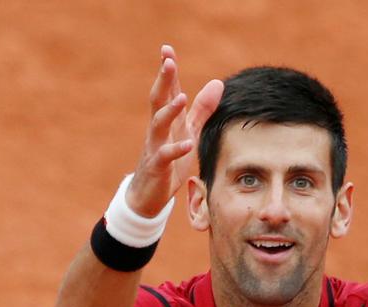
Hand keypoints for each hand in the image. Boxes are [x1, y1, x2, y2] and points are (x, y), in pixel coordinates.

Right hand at [126, 45, 224, 216]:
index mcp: (168, 120)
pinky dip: (176, 150)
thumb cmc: (169, 162)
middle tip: (168, 62)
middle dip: (163, 81)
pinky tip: (187, 144)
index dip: (167, 71)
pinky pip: (164, 156)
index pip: (167, 90)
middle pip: (158, 100)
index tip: (167, 50)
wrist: (148, 196)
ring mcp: (154, 147)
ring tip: (181, 98)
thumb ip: (202, 110)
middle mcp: (158, 130)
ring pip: (158, 125)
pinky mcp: (156, 168)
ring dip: (169, 111)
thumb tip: (218, 83)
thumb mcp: (189, 132)